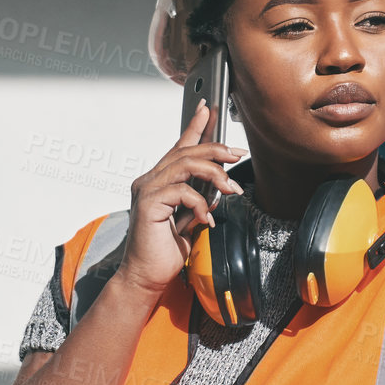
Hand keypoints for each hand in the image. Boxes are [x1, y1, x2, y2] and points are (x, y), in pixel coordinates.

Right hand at [115, 99, 245, 295]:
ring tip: (232, 189)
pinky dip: (200, 204)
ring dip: (214, 174)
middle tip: (238, 153)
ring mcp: (146, 190)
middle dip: (216, 148)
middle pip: (185, 151)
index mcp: (158, 181)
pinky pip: (182, 191)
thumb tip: (221, 183)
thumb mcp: (190, 217)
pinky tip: (206, 220)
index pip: (178, 147)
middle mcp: (149, 180)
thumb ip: (199, 197)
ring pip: (185, 164)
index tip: (208, 109)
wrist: (147, 275)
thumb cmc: (166, 249)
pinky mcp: (148, 203)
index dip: (194, 126)